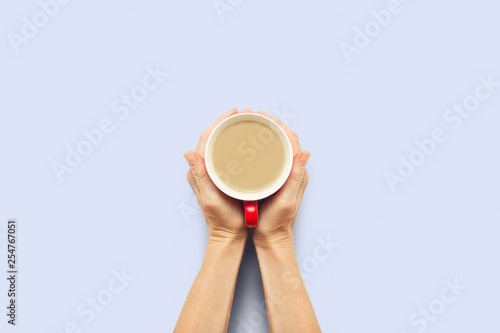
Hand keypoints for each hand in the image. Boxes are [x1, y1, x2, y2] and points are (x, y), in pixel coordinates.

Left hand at [184, 108, 247, 242]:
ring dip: (232, 130)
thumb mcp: (209, 198)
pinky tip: (247, 140)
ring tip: (247, 120)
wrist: (228, 234)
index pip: (206, 139)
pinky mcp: (222, 177)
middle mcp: (204, 169)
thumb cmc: (221, 219)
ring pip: (221, 145)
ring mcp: (213, 173)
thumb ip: (199, 176)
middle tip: (244, 112)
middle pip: (214, 138)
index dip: (218, 123)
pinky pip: (227, 154)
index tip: (233, 112)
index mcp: (199, 171)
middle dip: (227, 122)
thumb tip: (188, 153)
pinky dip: (236, 143)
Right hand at [252, 110, 310, 246]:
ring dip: (265, 133)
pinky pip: (270, 157)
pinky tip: (249, 143)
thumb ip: (296, 176)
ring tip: (251, 123)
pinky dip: (261, 145)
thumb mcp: (288, 199)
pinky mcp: (274, 180)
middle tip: (253, 115)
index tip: (263, 116)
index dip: (279, 125)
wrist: (273, 237)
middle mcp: (292, 171)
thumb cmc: (278, 221)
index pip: (292, 140)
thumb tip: (305, 151)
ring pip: (276, 147)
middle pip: (283, 140)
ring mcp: (283, 175)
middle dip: (270, 124)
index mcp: (298, 173)